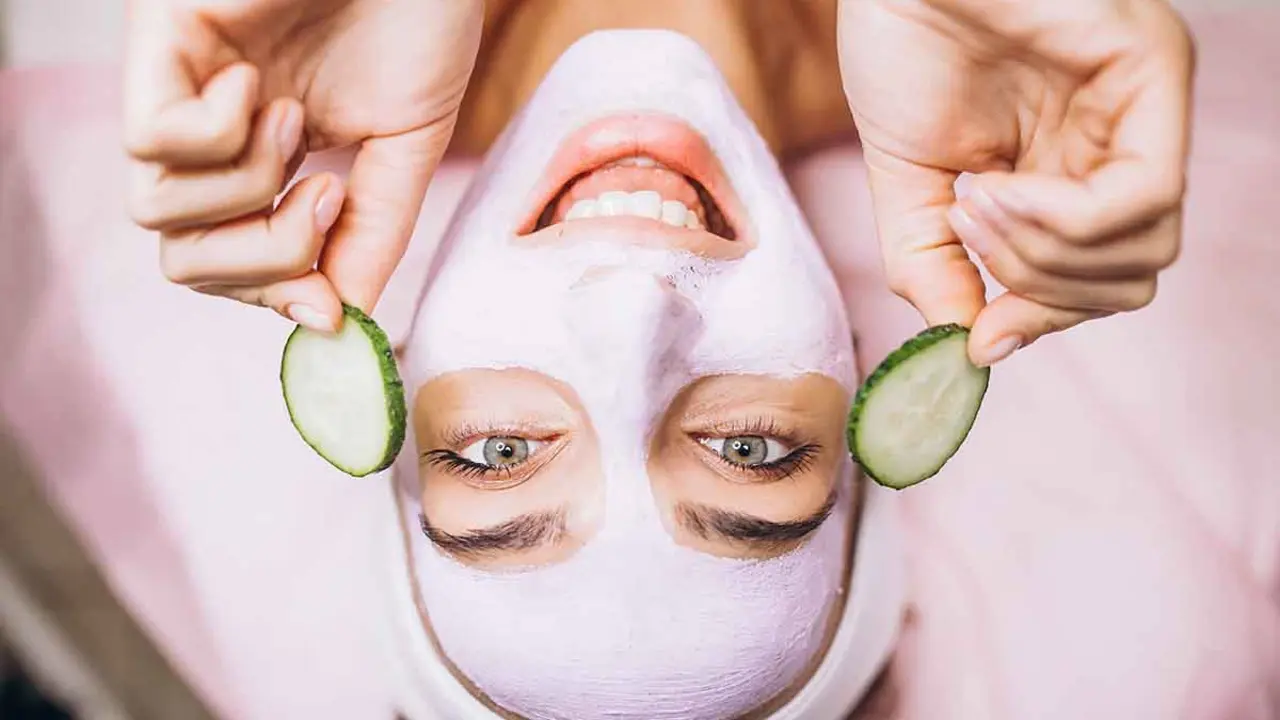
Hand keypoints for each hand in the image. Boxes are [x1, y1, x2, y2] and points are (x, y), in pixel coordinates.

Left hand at [124, 0, 482, 331]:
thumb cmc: (417, 26)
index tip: (330, 305)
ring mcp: (180, 88)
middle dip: (263, 259)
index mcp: (265, 161)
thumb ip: (370, 237)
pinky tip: (259, 81)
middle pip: (180, 258)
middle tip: (323, 200)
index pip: (227, 264)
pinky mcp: (158, 43)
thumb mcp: (404, 153)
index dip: (273, 294)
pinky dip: (219, 133)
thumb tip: (340, 323)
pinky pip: (151, 141)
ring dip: (250, 187)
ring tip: (296, 120)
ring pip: (155, 210)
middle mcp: (211, 132)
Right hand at [837, 0, 1193, 365]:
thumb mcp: (906, 189)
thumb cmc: (900, 51)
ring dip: (1040, 252)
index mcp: (1070, 169)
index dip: (1040, 320)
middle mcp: (1121, 142)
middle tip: (966, 234)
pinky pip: (1142, 195)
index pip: (1099, 281)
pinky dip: (1062, 218)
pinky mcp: (1154, 70)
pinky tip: (998, 185)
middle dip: (1037, 288)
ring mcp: (1145, 107)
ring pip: (1145, 249)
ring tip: (974, 205)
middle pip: (1130, 280)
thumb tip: (972, 346)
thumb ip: (934, 268)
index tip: (979, 339)